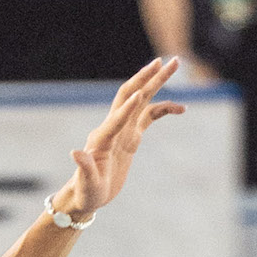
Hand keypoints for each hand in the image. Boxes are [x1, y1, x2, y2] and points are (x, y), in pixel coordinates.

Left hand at [53, 58, 185, 221]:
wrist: (88, 196)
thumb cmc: (86, 192)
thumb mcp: (86, 183)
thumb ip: (84, 168)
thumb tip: (75, 153)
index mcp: (102, 137)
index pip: (116, 118)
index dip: (128, 108)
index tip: (140, 95)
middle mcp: (113, 127)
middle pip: (132, 94)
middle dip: (147, 77)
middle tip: (165, 60)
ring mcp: (123, 129)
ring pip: (143, 99)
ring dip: (158, 81)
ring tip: (175, 64)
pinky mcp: (131, 136)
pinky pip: (150, 116)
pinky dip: (165, 109)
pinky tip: (181, 108)